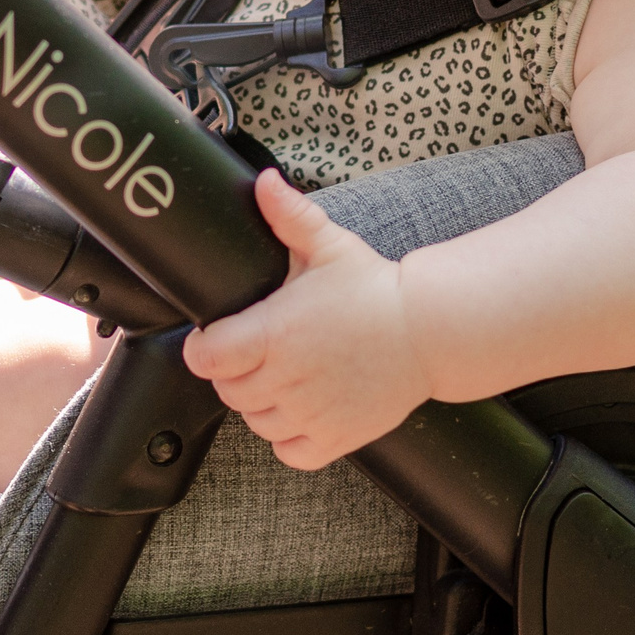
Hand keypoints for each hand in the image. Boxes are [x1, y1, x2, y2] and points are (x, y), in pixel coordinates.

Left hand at [181, 171, 434, 469]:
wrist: (430, 329)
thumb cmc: (376, 288)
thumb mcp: (329, 244)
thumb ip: (289, 214)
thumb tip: (263, 181)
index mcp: (275, 332)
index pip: (206, 357)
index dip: (204, 347)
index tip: (215, 337)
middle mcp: (288, 378)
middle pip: (227, 391)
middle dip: (232, 372)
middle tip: (254, 352)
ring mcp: (311, 412)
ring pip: (254, 422)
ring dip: (259, 403)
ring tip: (280, 377)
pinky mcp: (336, 438)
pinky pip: (289, 452)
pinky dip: (287, 438)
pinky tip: (300, 411)